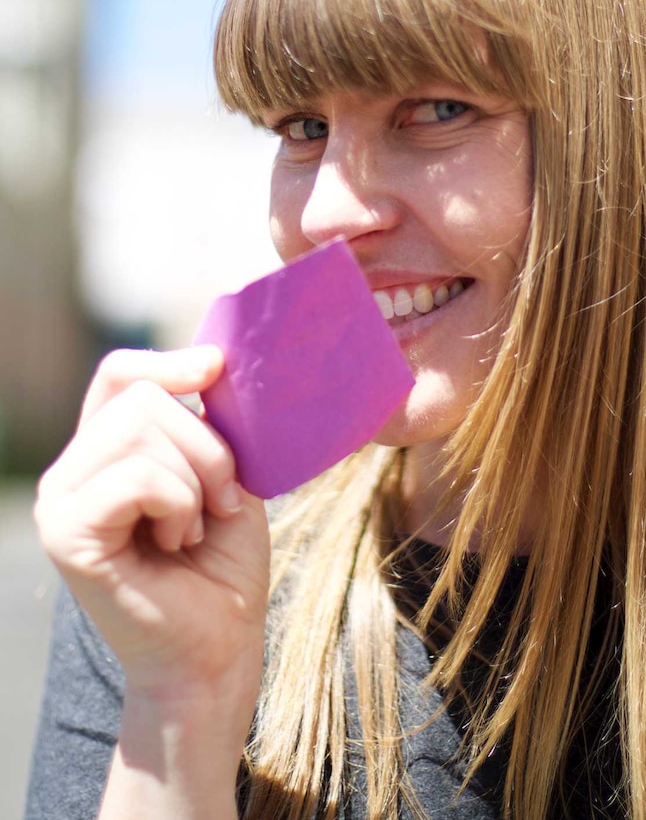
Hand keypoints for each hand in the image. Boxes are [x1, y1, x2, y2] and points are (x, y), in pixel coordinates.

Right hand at [35, 346, 269, 700]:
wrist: (218, 646)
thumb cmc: (223, 562)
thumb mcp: (225, 472)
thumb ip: (207, 420)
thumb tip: (210, 356)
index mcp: (106, 452)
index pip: (120, 374)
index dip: (168, 363)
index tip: (215, 369)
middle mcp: (73, 470)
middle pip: (143, 396)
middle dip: (206, 446)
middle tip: (217, 502)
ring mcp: (62, 500)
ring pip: (142, 428)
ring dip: (196, 480)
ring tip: (192, 528)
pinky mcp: (66, 532)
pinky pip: (139, 475)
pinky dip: (178, 504)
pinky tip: (174, 544)